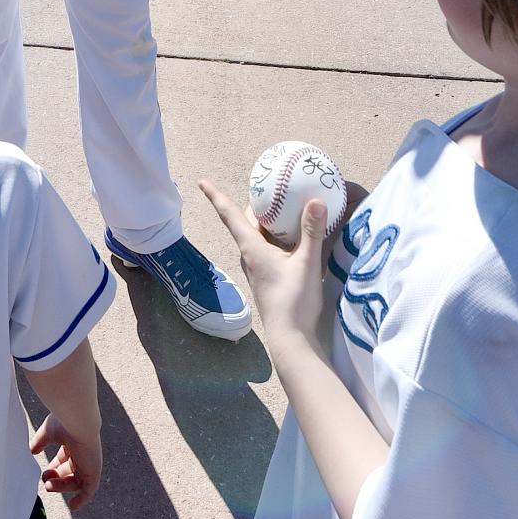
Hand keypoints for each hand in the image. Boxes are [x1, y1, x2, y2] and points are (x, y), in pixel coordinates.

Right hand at [30, 412, 101, 509]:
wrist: (78, 423)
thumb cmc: (64, 424)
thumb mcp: (48, 433)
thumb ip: (40, 442)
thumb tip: (31, 450)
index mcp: (73, 443)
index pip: (64, 460)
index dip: (54, 469)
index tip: (44, 474)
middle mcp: (82, 454)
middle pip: (69, 472)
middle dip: (56, 479)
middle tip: (45, 482)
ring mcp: (89, 463)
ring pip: (76, 482)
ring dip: (61, 487)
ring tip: (48, 486)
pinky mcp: (93, 472)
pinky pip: (89, 490)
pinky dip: (82, 499)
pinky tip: (73, 506)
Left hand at [199, 178, 327, 351]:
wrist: (290, 336)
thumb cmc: (293, 300)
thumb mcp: (307, 263)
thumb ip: (312, 232)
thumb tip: (316, 200)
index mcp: (252, 248)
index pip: (230, 215)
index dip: (215, 196)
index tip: (201, 182)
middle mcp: (250, 255)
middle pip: (247, 222)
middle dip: (254, 204)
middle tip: (267, 185)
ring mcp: (258, 267)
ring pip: (258, 236)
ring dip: (266, 220)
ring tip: (282, 204)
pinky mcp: (268, 276)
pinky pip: (268, 247)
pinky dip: (276, 235)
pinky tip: (293, 234)